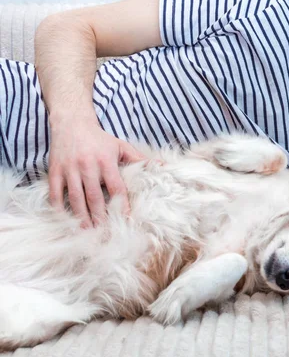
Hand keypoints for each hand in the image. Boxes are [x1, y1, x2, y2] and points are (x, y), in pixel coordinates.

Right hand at [48, 111, 145, 227]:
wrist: (72, 123)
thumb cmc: (100, 139)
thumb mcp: (121, 146)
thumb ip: (141, 159)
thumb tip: (165, 165)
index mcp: (106, 162)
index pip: (116, 188)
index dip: (122, 205)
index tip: (126, 220)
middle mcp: (88, 166)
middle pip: (95, 197)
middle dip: (100, 217)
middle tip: (104, 233)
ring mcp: (70, 170)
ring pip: (75, 198)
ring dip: (81, 217)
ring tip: (87, 232)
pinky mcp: (55, 171)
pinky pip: (55, 193)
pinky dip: (59, 208)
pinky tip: (65, 220)